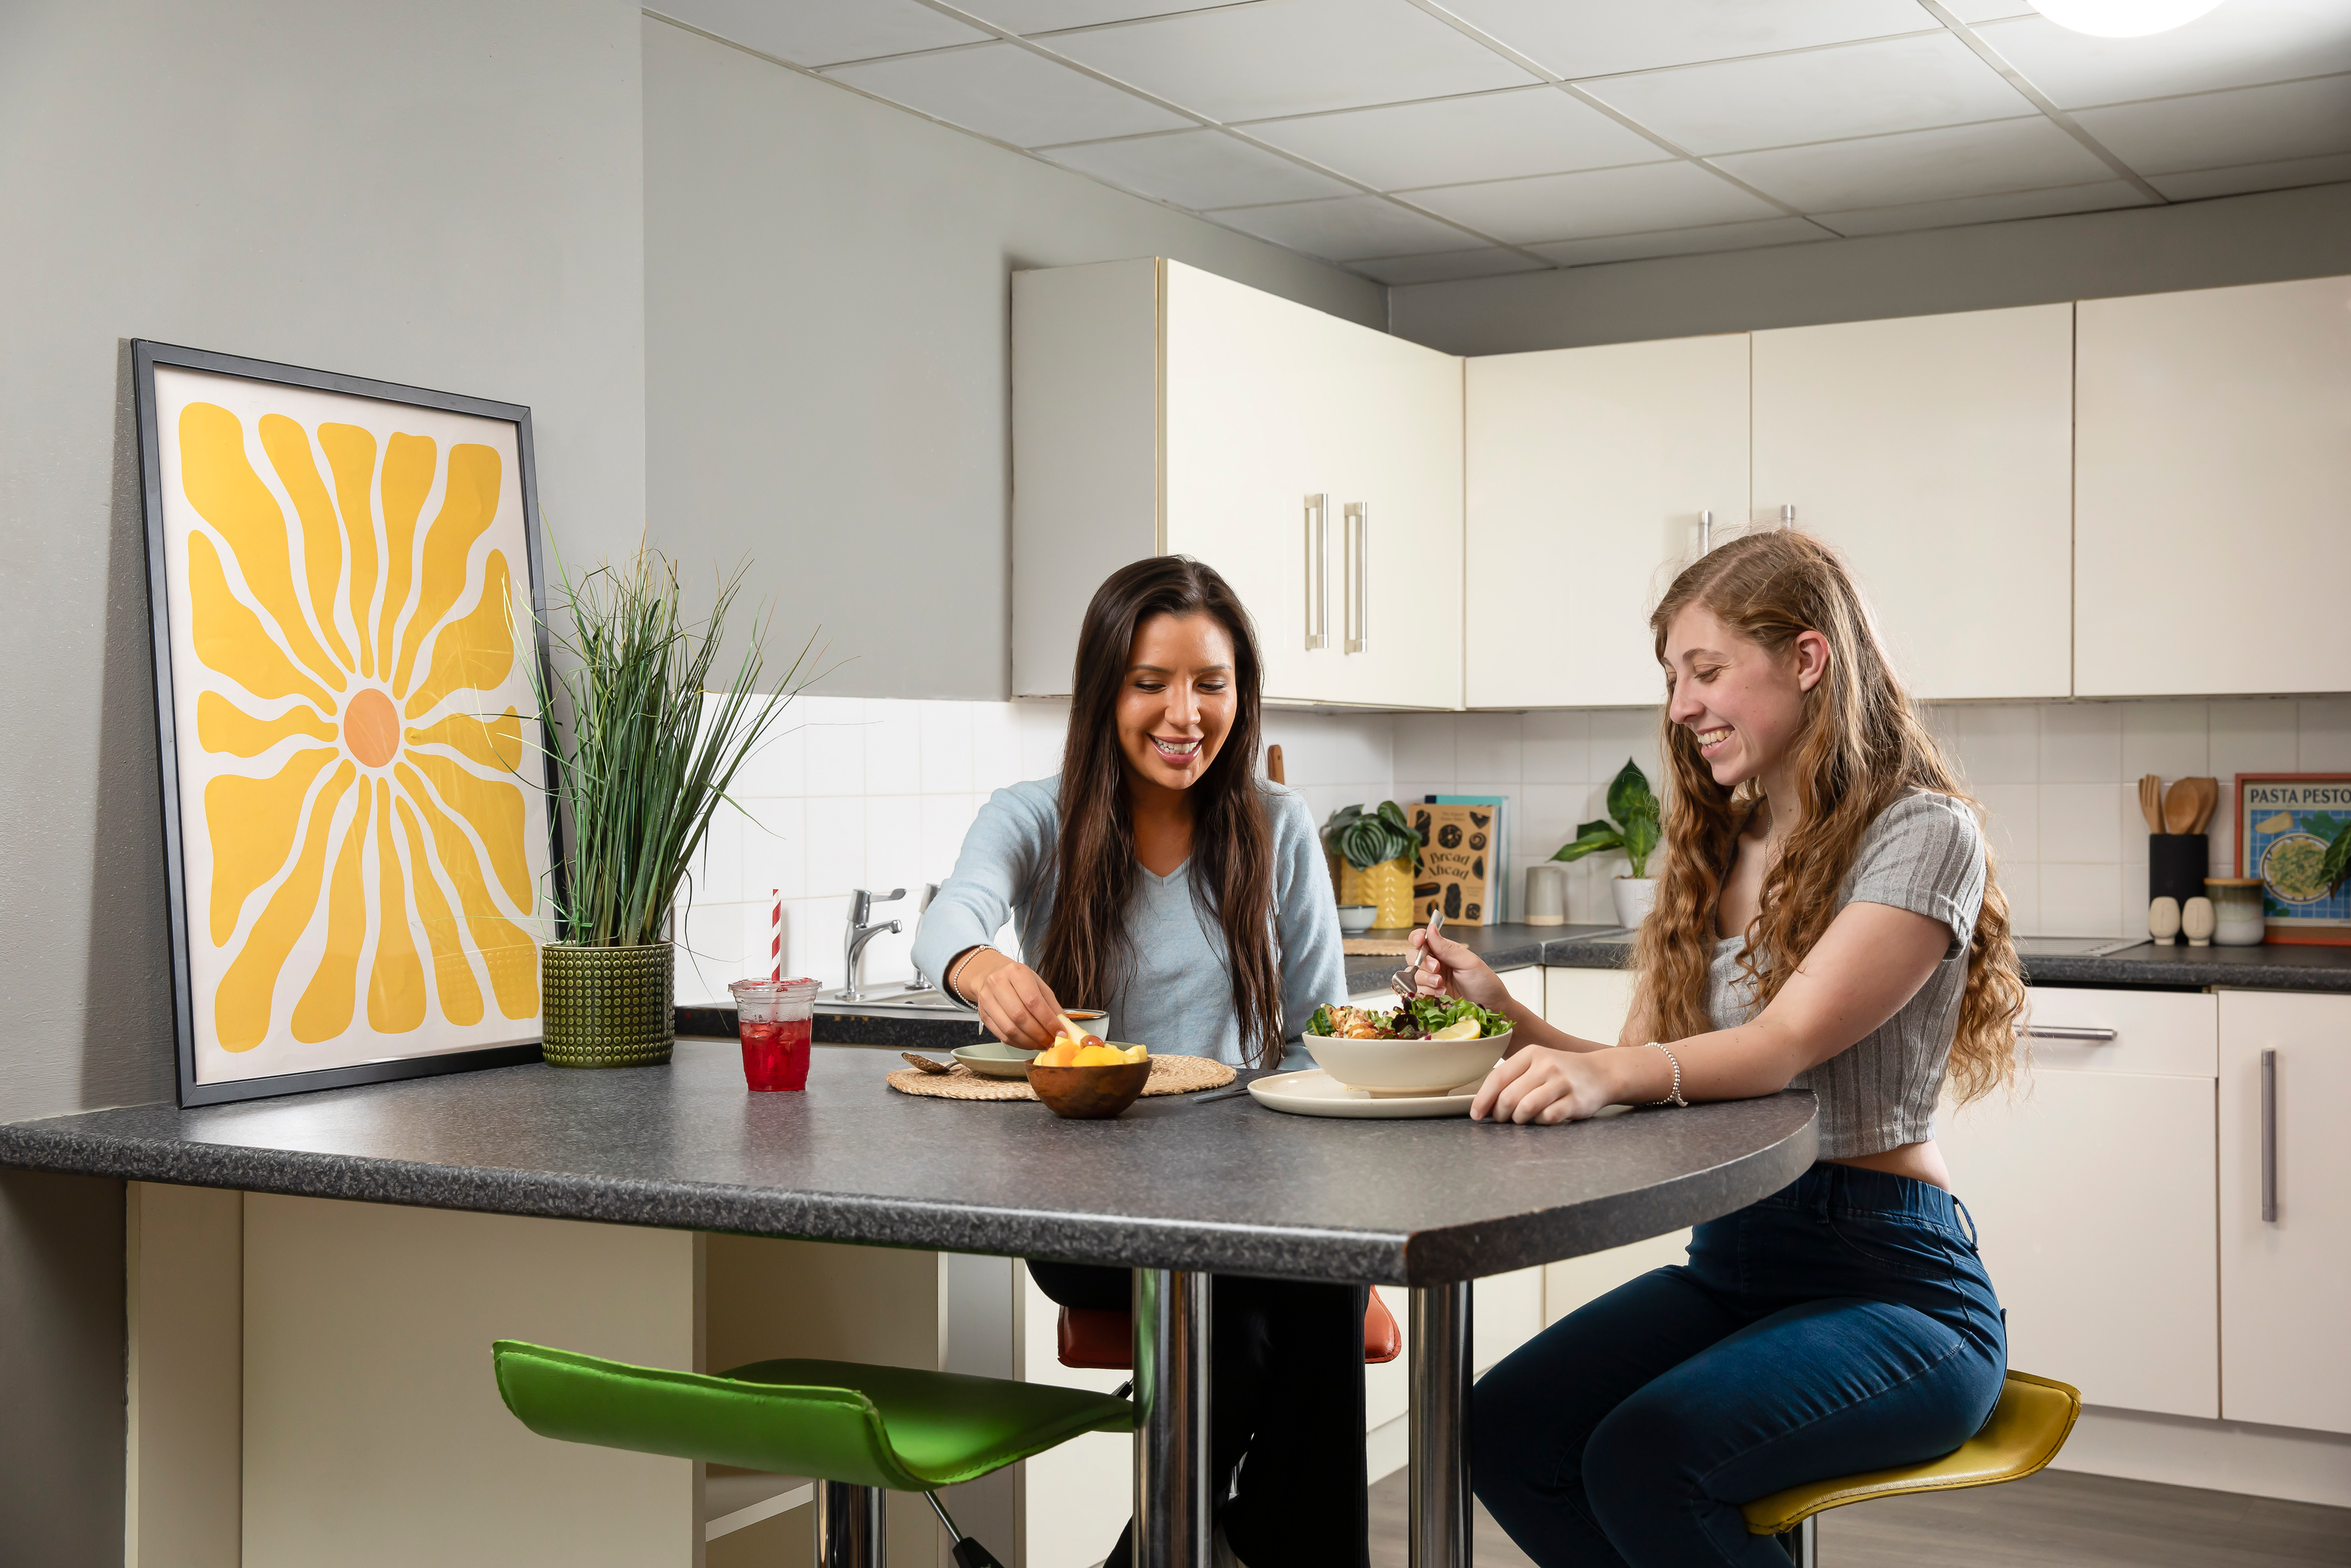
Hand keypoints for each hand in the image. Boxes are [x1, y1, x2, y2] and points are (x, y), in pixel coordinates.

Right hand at [957, 950, 1069, 1050]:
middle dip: (1039, 1034)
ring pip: (1009, 1029)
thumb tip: (1063, 1025)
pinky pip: (1002, 1035)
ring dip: (1029, 1041)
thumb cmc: (1017, 980)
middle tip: (1051, 1041)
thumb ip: (1051, 1004)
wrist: (991, 975)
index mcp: (1016, 972)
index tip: (1060, 1032)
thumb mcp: (1038, 984)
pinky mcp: (983, 1015)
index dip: (1048, 1020)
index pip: (1033, 1001)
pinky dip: (1018, 1044)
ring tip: (1042, 1044)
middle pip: (1020, 1016)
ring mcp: (987, 1000)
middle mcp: (998, 984)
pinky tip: (1029, 1043)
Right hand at [1407, 925, 1510, 1012]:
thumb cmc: (1484, 983)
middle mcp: (1435, 963)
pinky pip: (1415, 991)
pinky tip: (1440, 995)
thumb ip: (1447, 948)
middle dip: (1422, 963)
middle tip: (1437, 969)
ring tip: (1441, 986)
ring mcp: (1431, 980)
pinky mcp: (1429, 995)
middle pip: (1412, 956)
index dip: (1417, 938)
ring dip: (1425, 980)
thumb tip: (1431, 928)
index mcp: (1444, 950)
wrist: (1491, 1008)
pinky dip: (1425, 992)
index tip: (1419, 941)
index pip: (1422, 939)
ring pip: (1411, 975)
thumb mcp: (1468, 963)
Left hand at [1471, 1046, 1626, 1124]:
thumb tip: (1484, 1102)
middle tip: (1502, 1119)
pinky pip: (1548, 1117)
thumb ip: (1513, 1077)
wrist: (1602, 1073)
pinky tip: (1542, 1118)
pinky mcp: (1576, 1101)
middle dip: (1500, 1113)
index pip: (1497, 1078)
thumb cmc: (1562, 1071)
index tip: (1477, 1114)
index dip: (1483, 1099)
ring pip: (1526, 1108)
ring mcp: (1562, 1083)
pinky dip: (1540, 1122)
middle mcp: (1546, 1065)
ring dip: (1518, 1120)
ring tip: (1521, 1119)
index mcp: (1531, 1054)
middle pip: (1509, 1096)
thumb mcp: (1537, 1063)